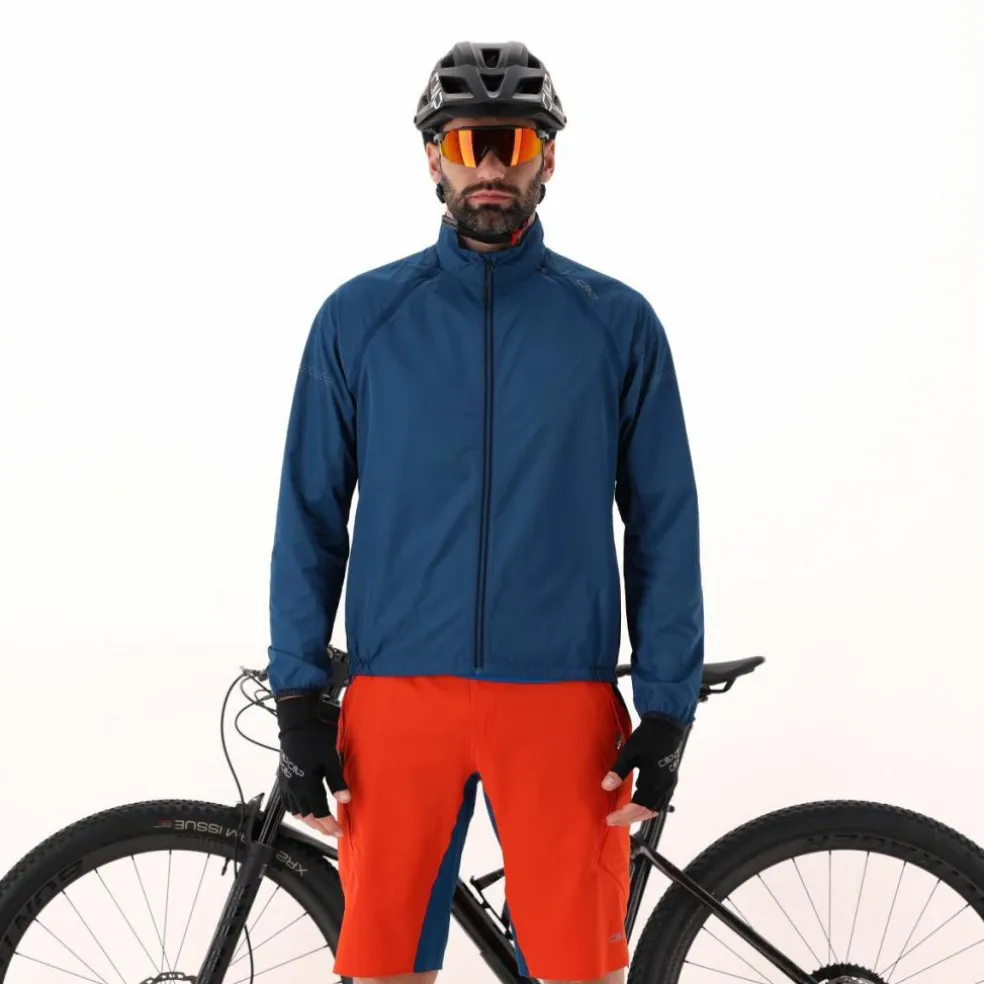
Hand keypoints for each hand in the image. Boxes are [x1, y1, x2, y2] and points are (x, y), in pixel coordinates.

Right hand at [276, 693, 349, 838]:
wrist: (296, 722)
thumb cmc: (316, 738)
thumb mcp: (330, 759)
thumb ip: (337, 781)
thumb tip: (346, 800)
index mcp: (307, 785)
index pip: (319, 813)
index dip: (329, 825)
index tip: (339, 831)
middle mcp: (294, 788)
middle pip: (307, 816)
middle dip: (320, 827)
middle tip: (332, 831)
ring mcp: (286, 783)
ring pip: (296, 811)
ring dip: (308, 820)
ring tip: (320, 824)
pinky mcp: (283, 776)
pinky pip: (288, 802)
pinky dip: (297, 810)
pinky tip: (303, 809)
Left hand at [602, 715, 684, 826]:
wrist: (666, 725)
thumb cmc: (647, 738)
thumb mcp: (630, 753)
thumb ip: (618, 771)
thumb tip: (605, 787)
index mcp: (655, 783)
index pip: (638, 807)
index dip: (623, 815)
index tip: (610, 819)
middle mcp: (664, 787)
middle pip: (647, 811)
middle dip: (630, 818)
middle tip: (613, 820)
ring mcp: (669, 784)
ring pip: (655, 808)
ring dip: (640, 814)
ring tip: (624, 815)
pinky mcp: (669, 779)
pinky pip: (659, 801)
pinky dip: (648, 806)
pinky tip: (637, 803)